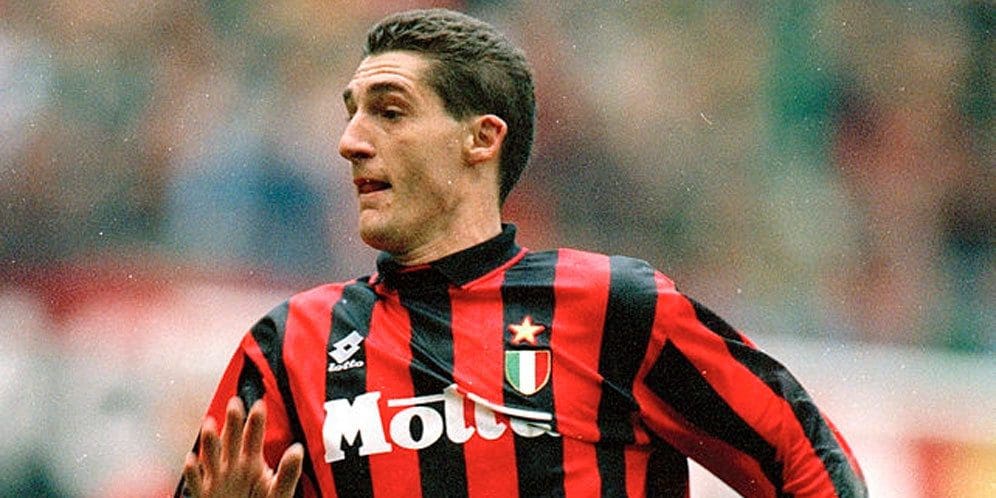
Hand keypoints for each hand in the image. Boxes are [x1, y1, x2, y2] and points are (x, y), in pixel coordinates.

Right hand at [182, 397, 303, 496]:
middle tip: (235, 403)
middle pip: (231, 439)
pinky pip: (196, 482)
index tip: (260, 404)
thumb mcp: (279, 492)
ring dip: (209, 441)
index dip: (256, 421)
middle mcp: (232, 466)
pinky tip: (192, 459)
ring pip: (210, 456)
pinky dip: (192, 471)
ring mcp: (217, 479)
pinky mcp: (204, 494)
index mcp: (251, 461)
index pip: (253, 436)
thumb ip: (289, 472)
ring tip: (209, 424)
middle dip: (232, 422)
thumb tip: (298, 449)